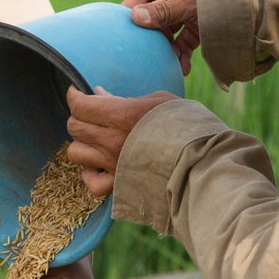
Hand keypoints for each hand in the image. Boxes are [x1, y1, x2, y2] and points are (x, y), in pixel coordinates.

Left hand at [66, 86, 180, 195]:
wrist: (203, 161)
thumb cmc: (186, 124)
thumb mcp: (158, 100)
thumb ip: (126, 99)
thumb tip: (100, 94)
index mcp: (120, 115)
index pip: (80, 105)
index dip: (74, 96)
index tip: (77, 92)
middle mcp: (111, 141)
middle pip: (74, 126)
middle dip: (79, 117)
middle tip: (91, 114)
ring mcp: (113, 165)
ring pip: (75, 153)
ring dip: (82, 144)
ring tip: (95, 140)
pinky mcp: (119, 185)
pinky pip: (91, 183)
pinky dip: (90, 175)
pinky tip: (99, 167)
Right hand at [123, 0, 198, 74]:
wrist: (263, 0)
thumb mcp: (192, 1)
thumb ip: (165, 10)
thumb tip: (135, 16)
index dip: (131, 8)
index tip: (119, 27)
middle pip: (156, 13)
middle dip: (151, 34)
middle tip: (142, 52)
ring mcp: (191, 7)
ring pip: (171, 29)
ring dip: (168, 47)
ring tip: (167, 63)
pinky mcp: (202, 23)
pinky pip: (187, 38)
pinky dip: (184, 52)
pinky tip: (183, 66)